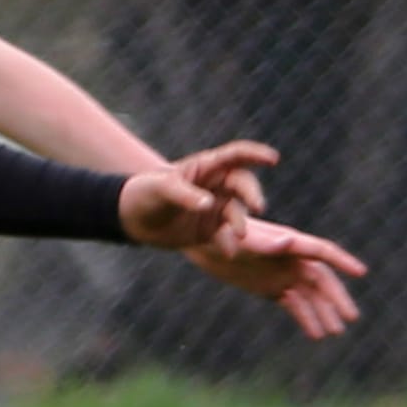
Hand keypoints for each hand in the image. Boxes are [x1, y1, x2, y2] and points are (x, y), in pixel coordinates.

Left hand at [119, 139, 276, 254]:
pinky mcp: (212, 229)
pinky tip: (229, 252)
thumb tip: (209, 204)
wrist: (134, 219)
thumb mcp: (162, 190)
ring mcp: (216, 207)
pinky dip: (229, 244)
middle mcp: (216, 185)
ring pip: (238, 212)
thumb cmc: (146, 193)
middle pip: (243, 185)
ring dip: (241, 222)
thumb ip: (185, 195)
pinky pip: (226, 236)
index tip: (273, 159)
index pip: (235, 155)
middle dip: (252, 194)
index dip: (255, 154)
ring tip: (240, 235)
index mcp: (206, 167)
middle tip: (258, 206)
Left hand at [187, 216, 366, 340]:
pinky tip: (316, 334)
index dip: (342, 261)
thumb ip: (265, 242)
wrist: (202, 242)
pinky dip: (305, 318)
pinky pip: (294, 304)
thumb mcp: (242, 238)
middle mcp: (290, 258)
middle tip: (351, 318)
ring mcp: (282, 274)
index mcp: (288, 241)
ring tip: (334, 332)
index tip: (361, 272)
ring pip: (309, 295)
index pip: (321, 251)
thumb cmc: (220, 234)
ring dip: (323, 312)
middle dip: (336, 298)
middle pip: (321, 279)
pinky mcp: (271, 288)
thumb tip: (290, 242)